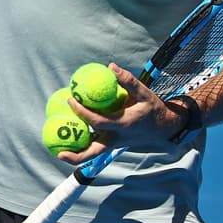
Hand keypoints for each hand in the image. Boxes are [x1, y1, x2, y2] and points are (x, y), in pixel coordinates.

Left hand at [54, 63, 184, 163]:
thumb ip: (128, 81)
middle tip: (59, 152)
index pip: (98, 121)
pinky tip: (70, 139)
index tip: (70, 100)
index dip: (82, 112)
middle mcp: (117, 138)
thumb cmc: (152, 109)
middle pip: (94, 152)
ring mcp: (114, 144)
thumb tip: (110, 67)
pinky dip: (83, 146)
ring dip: (77, 155)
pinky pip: (95, 147)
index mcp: (124, 125)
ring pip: (93, 153)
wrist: (164, 127)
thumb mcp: (145, 93)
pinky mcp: (113, 144)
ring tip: (58, 151)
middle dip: (77, 155)